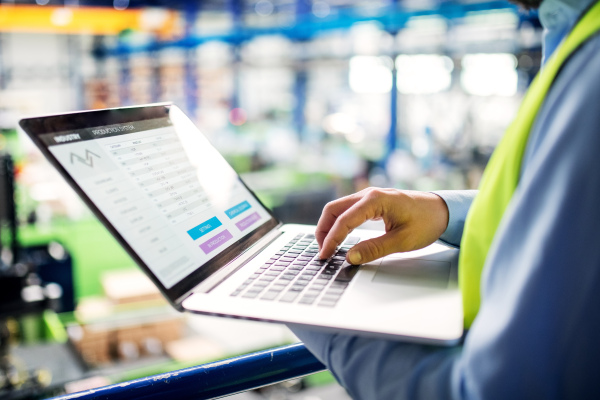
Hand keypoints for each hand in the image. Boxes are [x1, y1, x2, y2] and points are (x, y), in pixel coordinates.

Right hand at [316, 188, 448, 264]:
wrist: (442, 210)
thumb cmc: (426, 222)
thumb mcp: (402, 241)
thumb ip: (374, 249)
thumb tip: (350, 257)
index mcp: (375, 200)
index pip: (344, 220)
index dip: (332, 239)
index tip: (325, 255)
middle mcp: (368, 194)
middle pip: (333, 209)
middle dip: (323, 230)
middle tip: (322, 251)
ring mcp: (368, 196)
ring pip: (338, 208)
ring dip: (329, 226)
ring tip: (328, 246)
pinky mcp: (371, 202)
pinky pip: (347, 210)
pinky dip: (339, 223)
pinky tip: (339, 237)